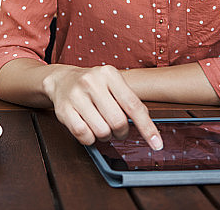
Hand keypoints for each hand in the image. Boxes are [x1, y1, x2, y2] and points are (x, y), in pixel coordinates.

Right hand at [41, 65, 162, 149]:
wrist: (62, 80)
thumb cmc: (94, 85)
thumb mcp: (113, 84)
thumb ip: (129, 101)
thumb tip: (148, 127)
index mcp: (109, 74)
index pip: (133, 105)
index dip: (147, 128)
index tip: (157, 144)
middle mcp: (92, 82)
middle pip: (118, 122)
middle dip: (121, 132)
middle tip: (117, 130)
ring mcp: (76, 95)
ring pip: (101, 131)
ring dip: (105, 136)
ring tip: (101, 126)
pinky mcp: (63, 110)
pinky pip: (84, 135)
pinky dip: (90, 139)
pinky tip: (89, 129)